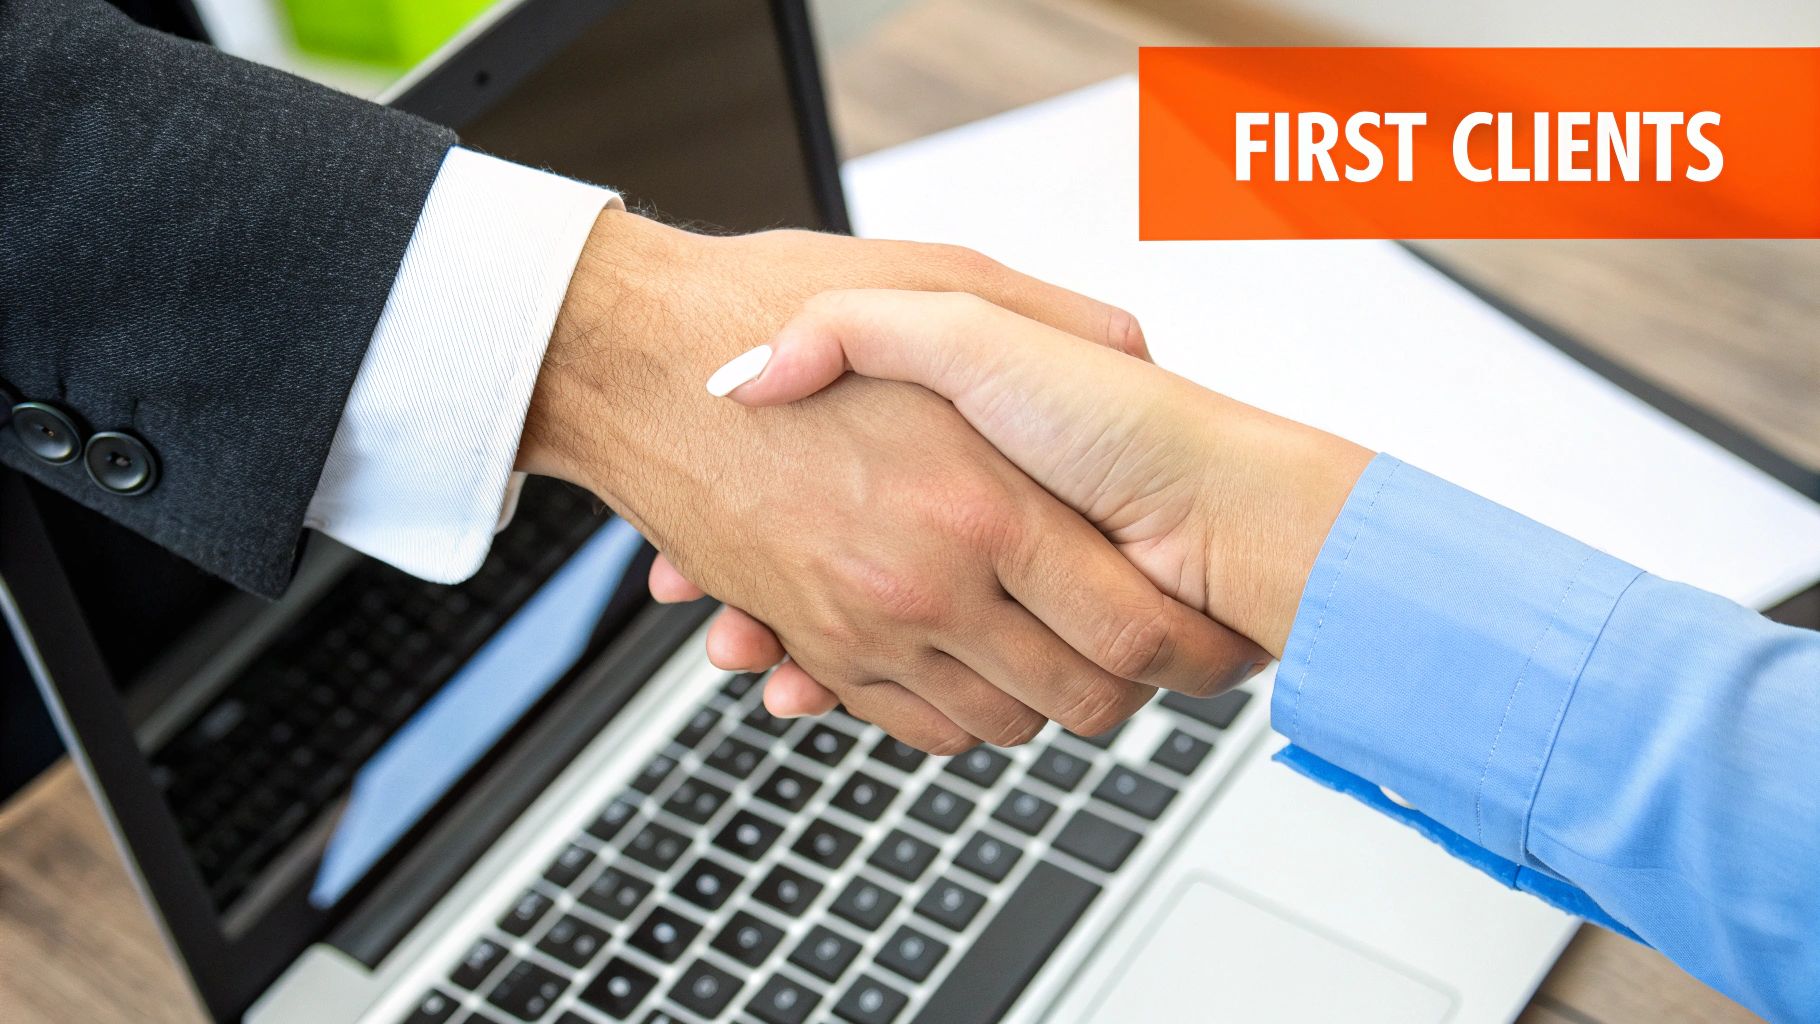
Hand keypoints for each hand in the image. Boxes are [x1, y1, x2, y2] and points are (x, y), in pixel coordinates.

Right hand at [516, 213, 1261, 751]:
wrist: (631, 357)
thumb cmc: (773, 309)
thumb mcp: (943, 278)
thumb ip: (1056, 317)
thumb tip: (1137, 345)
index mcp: (983, 504)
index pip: (1131, 628)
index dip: (1191, 651)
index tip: (1210, 642)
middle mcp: (926, 584)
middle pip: (1075, 698)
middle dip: (1129, 692)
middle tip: (1152, 662)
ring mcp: (863, 623)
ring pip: (995, 723)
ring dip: (1041, 706)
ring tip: (1067, 660)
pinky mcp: (811, 637)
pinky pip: (907, 723)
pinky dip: (953, 716)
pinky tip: (973, 670)